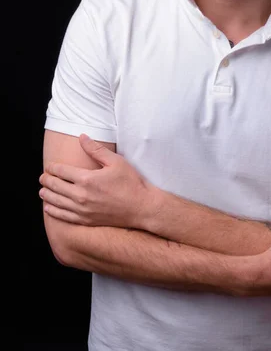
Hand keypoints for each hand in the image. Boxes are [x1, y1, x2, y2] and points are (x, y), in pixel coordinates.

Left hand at [39, 134, 158, 228]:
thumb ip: (96, 149)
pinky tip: (49, 208)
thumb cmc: (131, 183)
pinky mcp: (86, 221)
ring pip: (57, 202)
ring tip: (42, 191)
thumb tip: (82, 136)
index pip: (62, 172)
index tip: (49, 166)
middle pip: (56, 187)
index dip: (53, 168)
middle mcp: (81, 196)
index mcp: (87, 179)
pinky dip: (54, 212)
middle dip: (47, 181)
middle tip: (42, 177)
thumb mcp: (116, 161)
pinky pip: (64, 217)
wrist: (141, 208)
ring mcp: (82, 210)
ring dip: (47, 196)